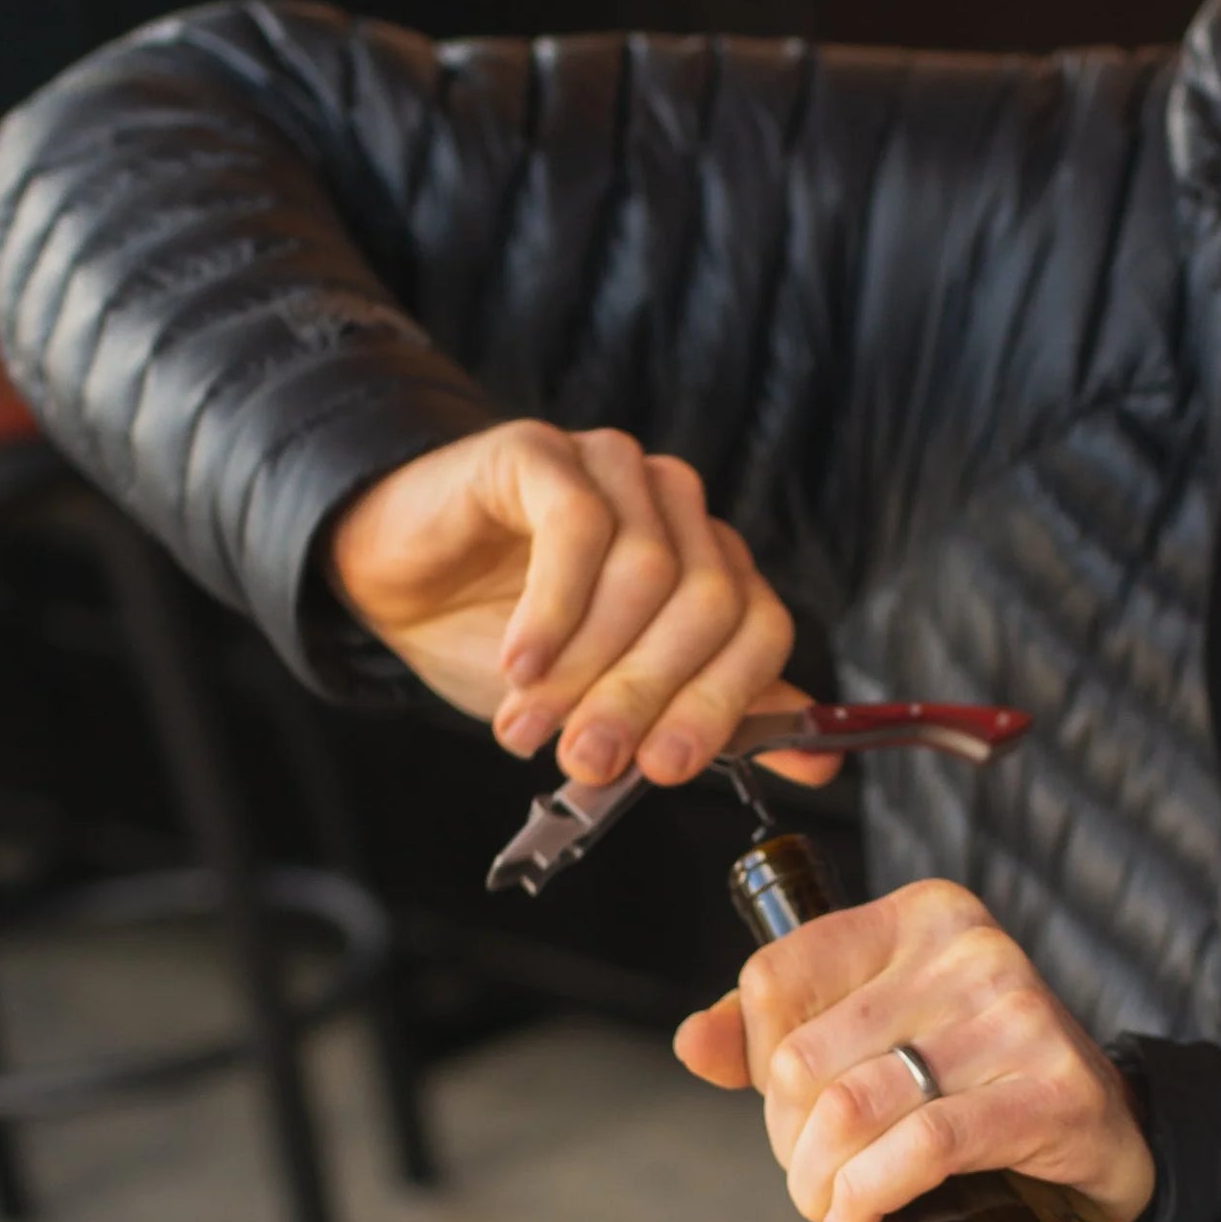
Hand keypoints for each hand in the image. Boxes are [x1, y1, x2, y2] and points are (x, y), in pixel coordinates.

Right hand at [330, 422, 832, 786]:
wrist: (399, 583)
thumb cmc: (508, 645)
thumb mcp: (612, 704)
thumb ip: (708, 725)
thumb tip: (822, 769)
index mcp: (713, 571)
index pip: (760, 630)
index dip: (719, 704)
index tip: (663, 769)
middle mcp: (679, 514)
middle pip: (707, 605)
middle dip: (644, 697)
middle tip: (584, 759)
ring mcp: (618, 472)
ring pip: (647, 573)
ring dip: (585, 666)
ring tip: (531, 723)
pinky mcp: (547, 452)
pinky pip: (579, 528)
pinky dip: (552, 608)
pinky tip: (518, 661)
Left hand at [674, 878, 1153, 1221]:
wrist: (1106, 1135)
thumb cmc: (978, 1082)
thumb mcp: (878, 1037)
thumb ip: (779, 1032)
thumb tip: (692, 1044)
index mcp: (919, 917)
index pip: (775, 979)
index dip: (758, 1065)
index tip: (788, 1113)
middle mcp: (970, 950)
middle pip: (806, 1059)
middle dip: (790, 1143)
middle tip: (814, 1182)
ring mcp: (1018, 1016)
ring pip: (854, 1109)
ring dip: (822, 1184)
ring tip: (834, 1210)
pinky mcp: (1054, 1091)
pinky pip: (924, 1147)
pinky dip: (871, 1197)